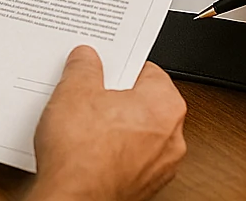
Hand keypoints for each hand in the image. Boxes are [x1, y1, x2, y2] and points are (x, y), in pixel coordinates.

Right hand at [27, 46, 185, 200]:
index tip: (102, 67)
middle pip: (143, 102)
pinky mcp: (143, 186)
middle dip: (115, 97)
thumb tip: (86, 59)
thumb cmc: (83, 154)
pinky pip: (129, 157)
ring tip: (83, 122)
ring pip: (137, 132)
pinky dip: (112, 151)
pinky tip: (86, 148)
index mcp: (166, 105)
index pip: (147, 70)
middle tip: (88, 93)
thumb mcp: (73, 91)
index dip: (119, 66)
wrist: (74, 200)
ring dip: (114, 126)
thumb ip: (84, 67)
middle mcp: (172, 138)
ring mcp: (159, 167)